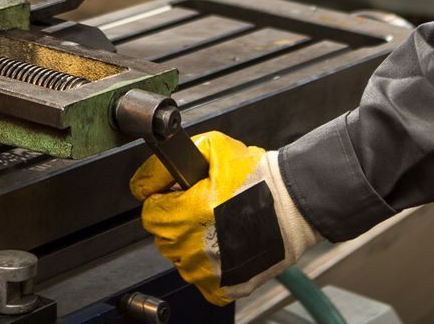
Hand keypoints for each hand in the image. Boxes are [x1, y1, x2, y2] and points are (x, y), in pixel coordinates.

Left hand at [129, 131, 318, 305]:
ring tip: (218, 225)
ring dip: (192, 244)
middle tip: (203, 207)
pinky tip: (226, 246)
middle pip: (163, 238)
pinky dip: (209, 266)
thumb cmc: (257, 176)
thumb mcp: (211, 148)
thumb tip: (140, 184)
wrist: (294, 204)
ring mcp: (209, 271)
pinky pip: (202, 280)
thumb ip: (166, 164)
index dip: (164, 200)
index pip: (150, 214)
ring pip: (181, 260)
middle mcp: (194, 247)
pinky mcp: (225, 286)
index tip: (180, 195)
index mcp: (187, 214)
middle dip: (176, 221)